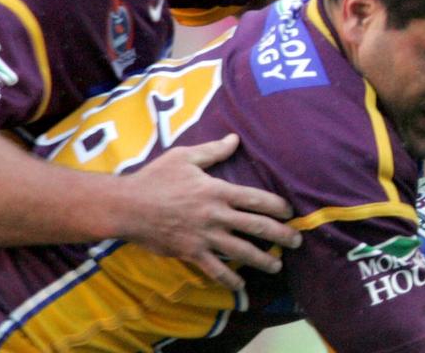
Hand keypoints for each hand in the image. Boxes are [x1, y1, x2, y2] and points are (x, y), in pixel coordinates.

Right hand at [119, 134, 301, 288]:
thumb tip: (235, 139)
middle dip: (280, 235)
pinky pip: (215, 269)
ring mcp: (204, 236)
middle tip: (297, 241)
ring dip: (262, 259)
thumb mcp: (184, 157)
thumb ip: (213, 150)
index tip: (290, 212)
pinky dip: (230, 279)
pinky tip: (242, 285)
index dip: (277, 206)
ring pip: (241, 251)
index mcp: (217, 190)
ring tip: (278, 265)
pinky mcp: (191, 253)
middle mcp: (215, 215)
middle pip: (256, 227)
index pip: (256, 199)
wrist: (127, 206)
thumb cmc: (155, 178)